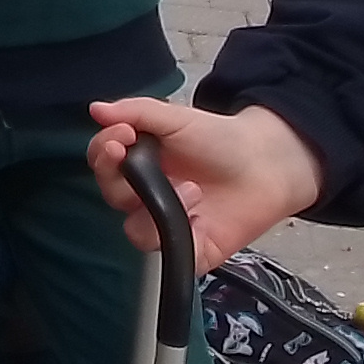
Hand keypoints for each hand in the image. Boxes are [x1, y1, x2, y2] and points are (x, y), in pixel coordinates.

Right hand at [87, 96, 323, 274]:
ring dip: (158, 210)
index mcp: (138, 164)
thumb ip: (137, 112)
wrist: (267, 164)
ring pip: (136, 231)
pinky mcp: (191, 250)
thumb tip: (96, 109)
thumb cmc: (221, 140)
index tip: (119, 138)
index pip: (103, 164)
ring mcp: (166, 225)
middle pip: (112, 198)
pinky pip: (171, 254)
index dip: (103, 153)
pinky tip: (200, 218)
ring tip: (193, 190)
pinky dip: (182, 238)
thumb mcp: (178, 118)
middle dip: (121, 181)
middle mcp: (146, 196)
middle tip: (137, 159)